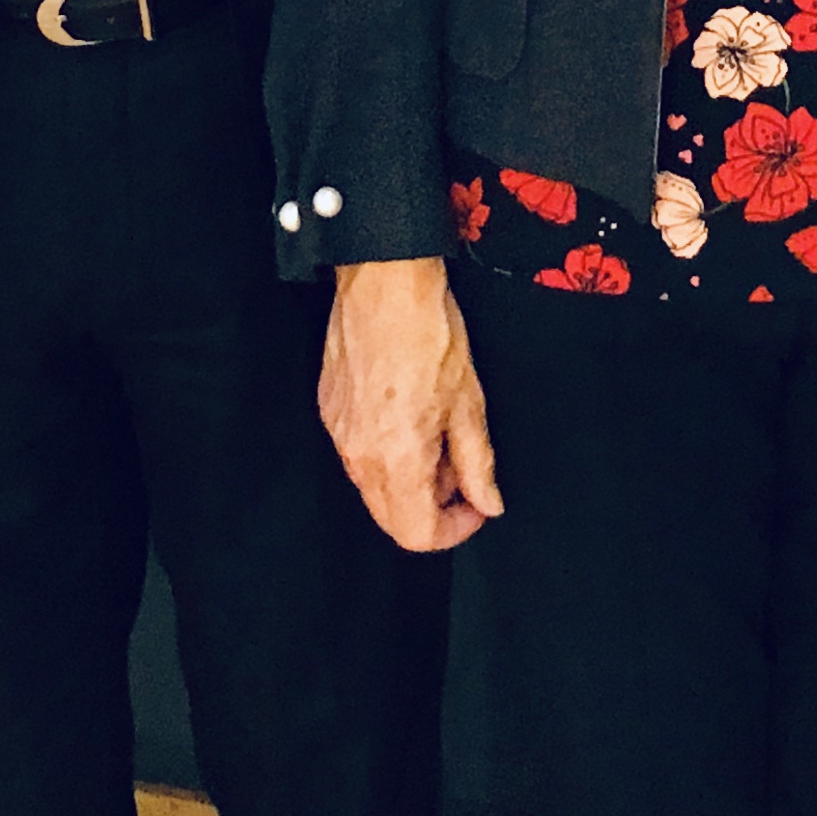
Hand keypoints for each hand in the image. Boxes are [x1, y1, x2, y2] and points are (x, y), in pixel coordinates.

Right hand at [321, 255, 502, 551]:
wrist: (383, 280)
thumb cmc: (427, 331)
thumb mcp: (469, 402)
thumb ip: (478, 464)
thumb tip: (487, 501)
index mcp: (395, 460)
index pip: (416, 535)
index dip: (454, 531)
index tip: (477, 508)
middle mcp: (358, 455)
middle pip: (391, 519)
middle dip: (433, 509)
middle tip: (463, 475)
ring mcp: (338, 432)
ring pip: (374, 488)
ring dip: (410, 481)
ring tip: (439, 436)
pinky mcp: (329, 408)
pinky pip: (358, 454)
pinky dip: (387, 454)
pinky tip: (411, 416)